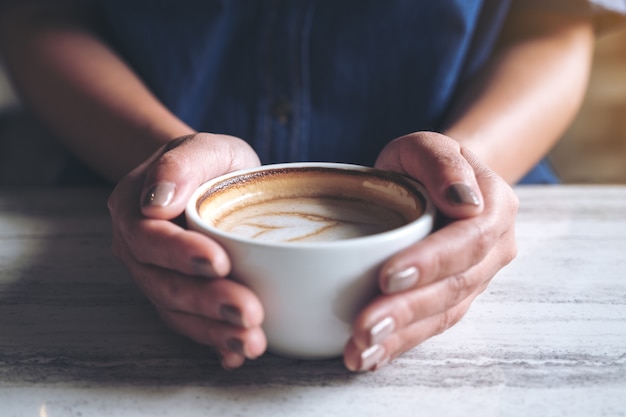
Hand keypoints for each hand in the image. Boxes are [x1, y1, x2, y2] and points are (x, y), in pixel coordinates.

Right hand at [108, 133, 266, 368]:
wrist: (211, 182)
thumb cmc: (210, 163)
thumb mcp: (205, 147)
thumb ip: (183, 164)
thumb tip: (158, 201)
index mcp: (135, 207)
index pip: (149, 235)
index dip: (179, 253)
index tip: (217, 261)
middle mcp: (137, 249)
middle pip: (162, 283)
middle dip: (205, 302)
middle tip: (248, 313)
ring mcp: (155, 276)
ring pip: (175, 311)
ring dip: (212, 330)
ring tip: (252, 341)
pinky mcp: (178, 297)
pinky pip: (189, 324)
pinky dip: (213, 342)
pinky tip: (236, 355)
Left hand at [344, 131, 518, 370]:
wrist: (438, 182)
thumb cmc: (426, 163)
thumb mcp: (427, 145)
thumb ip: (440, 162)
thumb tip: (463, 201)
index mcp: (494, 208)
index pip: (467, 240)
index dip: (430, 262)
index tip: (387, 275)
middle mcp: (493, 250)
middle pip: (455, 287)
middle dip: (407, 310)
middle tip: (364, 328)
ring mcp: (476, 278)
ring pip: (443, 315)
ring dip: (401, 337)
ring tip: (360, 352)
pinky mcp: (454, 299)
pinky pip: (431, 327)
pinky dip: (401, 344)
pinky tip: (371, 357)